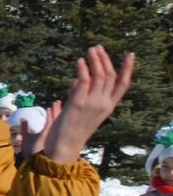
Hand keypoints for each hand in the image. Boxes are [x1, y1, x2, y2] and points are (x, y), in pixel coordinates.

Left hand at [44, 46, 135, 163]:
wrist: (63, 147)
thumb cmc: (70, 131)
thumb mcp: (81, 110)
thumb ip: (81, 93)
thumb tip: (77, 79)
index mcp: (108, 106)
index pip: (123, 85)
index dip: (128, 69)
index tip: (130, 55)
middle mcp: (103, 104)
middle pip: (110, 76)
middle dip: (105, 59)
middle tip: (97, 48)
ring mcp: (92, 103)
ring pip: (100, 75)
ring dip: (95, 60)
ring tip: (90, 50)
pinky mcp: (79, 103)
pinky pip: (84, 81)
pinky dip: (83, 69)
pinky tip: (79, 61)